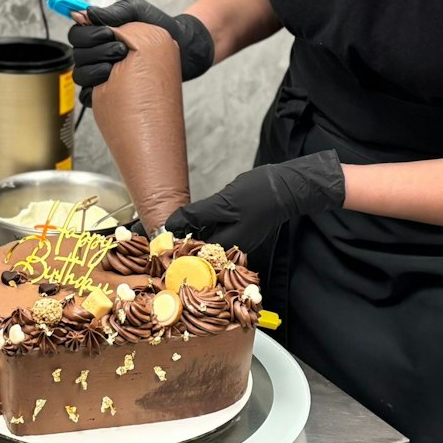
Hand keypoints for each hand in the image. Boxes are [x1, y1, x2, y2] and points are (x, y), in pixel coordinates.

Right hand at [67, 0, 214, 105]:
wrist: (182, 50)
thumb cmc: (159, 27)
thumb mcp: (137, 11)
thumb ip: (112, 12)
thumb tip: (85, 13)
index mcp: (98, 34)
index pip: (76, 35)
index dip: (87, 34)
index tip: (108, 33)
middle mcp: (95, 54)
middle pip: (77, 55)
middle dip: (97, 51)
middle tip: (122, 50)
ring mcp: (100, 74)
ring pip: (80, 75)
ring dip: (98, 71)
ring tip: (123, 66)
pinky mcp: (107, 93)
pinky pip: (88, 97)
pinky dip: (98, 92)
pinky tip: (116, 85)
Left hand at [164, 151, 345, 259]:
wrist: (287, 187)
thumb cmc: (259, 195)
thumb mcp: (223, 203)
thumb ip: (196, 215)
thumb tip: (172, 223)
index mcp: (228, 247)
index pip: (193, 255)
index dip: (172, 249)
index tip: (155, 243)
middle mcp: (232, 249)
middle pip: (199, 251)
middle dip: (179, 243)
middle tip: (159, 234)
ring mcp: (237, 240)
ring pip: (206, 242)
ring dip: (189, 235)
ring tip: (170, 227)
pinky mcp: (239, 231)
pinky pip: (215, 234)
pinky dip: (202, 229)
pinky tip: (191, 221)